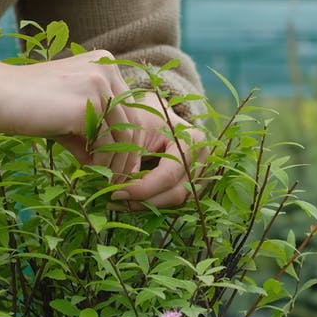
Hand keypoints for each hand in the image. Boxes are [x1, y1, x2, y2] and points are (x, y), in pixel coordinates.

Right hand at [0, 43, 137, 180]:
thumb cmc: (28, 106)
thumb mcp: (69, 119)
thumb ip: (94, 135)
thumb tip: (114, 167)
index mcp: (104, 64)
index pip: (130, 110)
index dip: (130, 141)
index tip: (124, 168)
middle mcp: (107, 68)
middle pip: (132, 122)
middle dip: (128, 156)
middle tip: (121, 182)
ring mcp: (99, 83)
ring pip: (122, 134)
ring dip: (117, 163)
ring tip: (108, 182)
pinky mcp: (89, 102)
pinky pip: (107, 141)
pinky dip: (103, 162)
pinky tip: (92, 173)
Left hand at [110, 91, 207, 207]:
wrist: (155, 110)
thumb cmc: (143, 115)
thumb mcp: (134, 132)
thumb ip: (129, 161)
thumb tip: (119, 192)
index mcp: (192, 140)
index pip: (167, 176)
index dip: (142, 190)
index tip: (116, 194)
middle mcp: (202, 159)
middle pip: (175, 194)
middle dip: (144, 201)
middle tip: (115, 201)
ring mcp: (202, 172)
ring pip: (176, 201)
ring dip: (147, 205)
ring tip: (120, 202)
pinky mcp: (195, 183)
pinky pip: (174, 199)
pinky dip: (153, 202)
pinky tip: (132, 200)